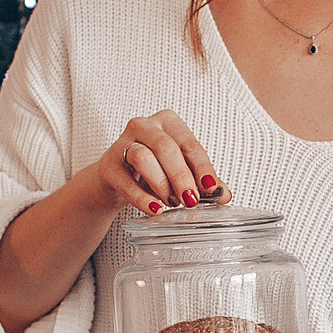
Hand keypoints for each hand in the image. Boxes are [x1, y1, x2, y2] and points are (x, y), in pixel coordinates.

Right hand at [84, 111, 222, 214]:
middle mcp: (144, 126)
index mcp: (168, 123)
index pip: (189, 143)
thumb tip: (224, 196)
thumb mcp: (180, 173)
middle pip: (166, 147)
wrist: (115, 180)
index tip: (210, 187)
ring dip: (161, 184)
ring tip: (171, 203)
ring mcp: (122, 142)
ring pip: (143, 157)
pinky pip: (125, 180)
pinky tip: (155, 209)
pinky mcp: (108, 165)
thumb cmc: (153, 171)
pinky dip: (142, 198)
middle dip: (181, 176)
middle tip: (192, 200)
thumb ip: (202, 182)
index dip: (202, 166)